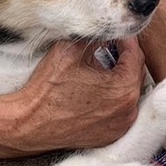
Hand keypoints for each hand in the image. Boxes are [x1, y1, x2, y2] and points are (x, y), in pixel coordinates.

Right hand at [0, 38, 145, 156]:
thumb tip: (107, 28)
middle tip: (110, 47)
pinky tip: (97, 91)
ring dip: (119, 80)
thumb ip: (96, 36)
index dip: (125, 41)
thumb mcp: (71, 50)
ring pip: (127, 94)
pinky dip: (112, 100)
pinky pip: (119, 112)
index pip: (136, 56)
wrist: (29, 124)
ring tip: (102, 68)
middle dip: (124, 60)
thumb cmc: (48, 88)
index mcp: (123, 87)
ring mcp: (120, 127)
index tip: (115, 34)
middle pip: (134, 76)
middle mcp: (128, 110)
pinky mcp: (109, 137)